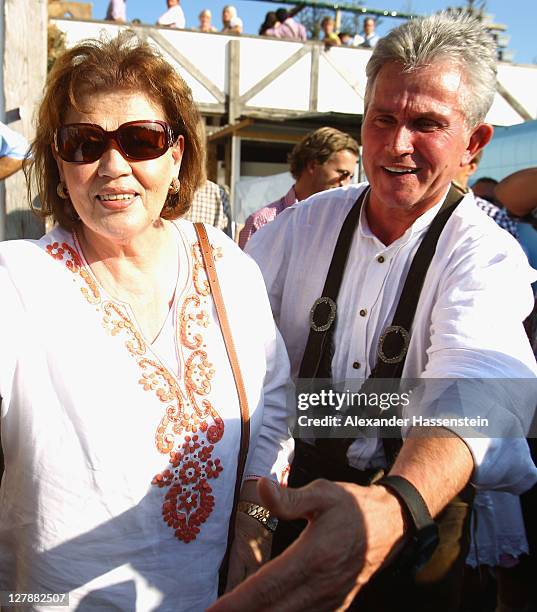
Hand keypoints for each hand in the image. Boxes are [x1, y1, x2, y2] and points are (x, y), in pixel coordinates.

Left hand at [208, 477, 405, 611]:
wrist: (393, 524)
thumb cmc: (354, 506)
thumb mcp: (324, 492)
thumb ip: (290, 497)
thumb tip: (260, 487)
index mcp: (314, 557)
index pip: (266, 586)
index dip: (236, 603)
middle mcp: (321, 586)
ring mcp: (331, 600)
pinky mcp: (337, 606)